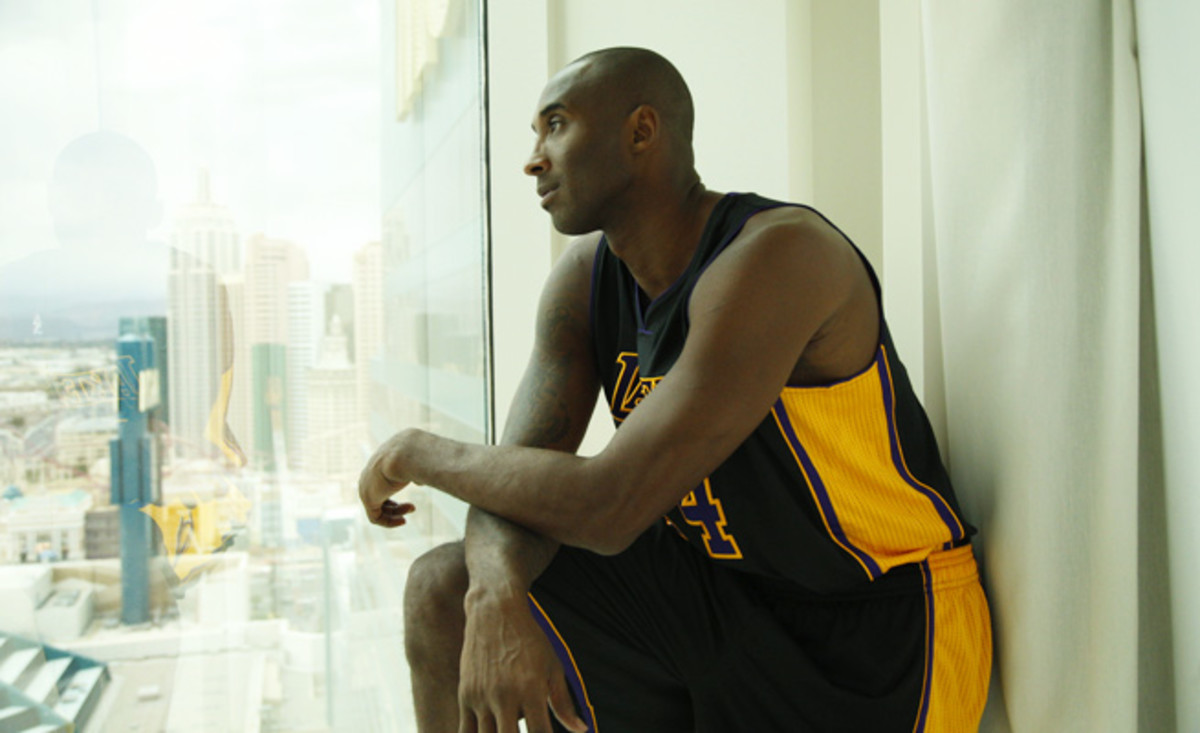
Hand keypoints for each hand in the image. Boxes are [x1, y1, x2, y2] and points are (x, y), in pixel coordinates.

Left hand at [358, 430, 417, 526]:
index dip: (395, 494)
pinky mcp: (368, 499)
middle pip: (378, 498)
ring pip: (377, 509)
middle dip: (395, 507)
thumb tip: (419, 482)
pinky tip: (403, 521)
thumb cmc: (413, 454)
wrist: (404, 453)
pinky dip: (389, 522)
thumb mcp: (416, 463)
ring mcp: (366, 488)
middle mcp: (368, 477)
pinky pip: (376, 517)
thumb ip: (415, 473)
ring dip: (395, 514)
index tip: (411, 499)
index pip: (381, 484)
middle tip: (412, 508)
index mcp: (377, 465)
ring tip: (410, 512)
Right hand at [458, 591, 586, 732]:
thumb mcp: (552, 667)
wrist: (494, 610)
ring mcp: (482, 696)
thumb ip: (563, 702)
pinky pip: (465, 732)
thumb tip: (581, 730)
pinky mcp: (465, 695)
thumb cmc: (529, 639)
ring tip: (508, 729)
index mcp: (531, 689)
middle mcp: (505, 695)